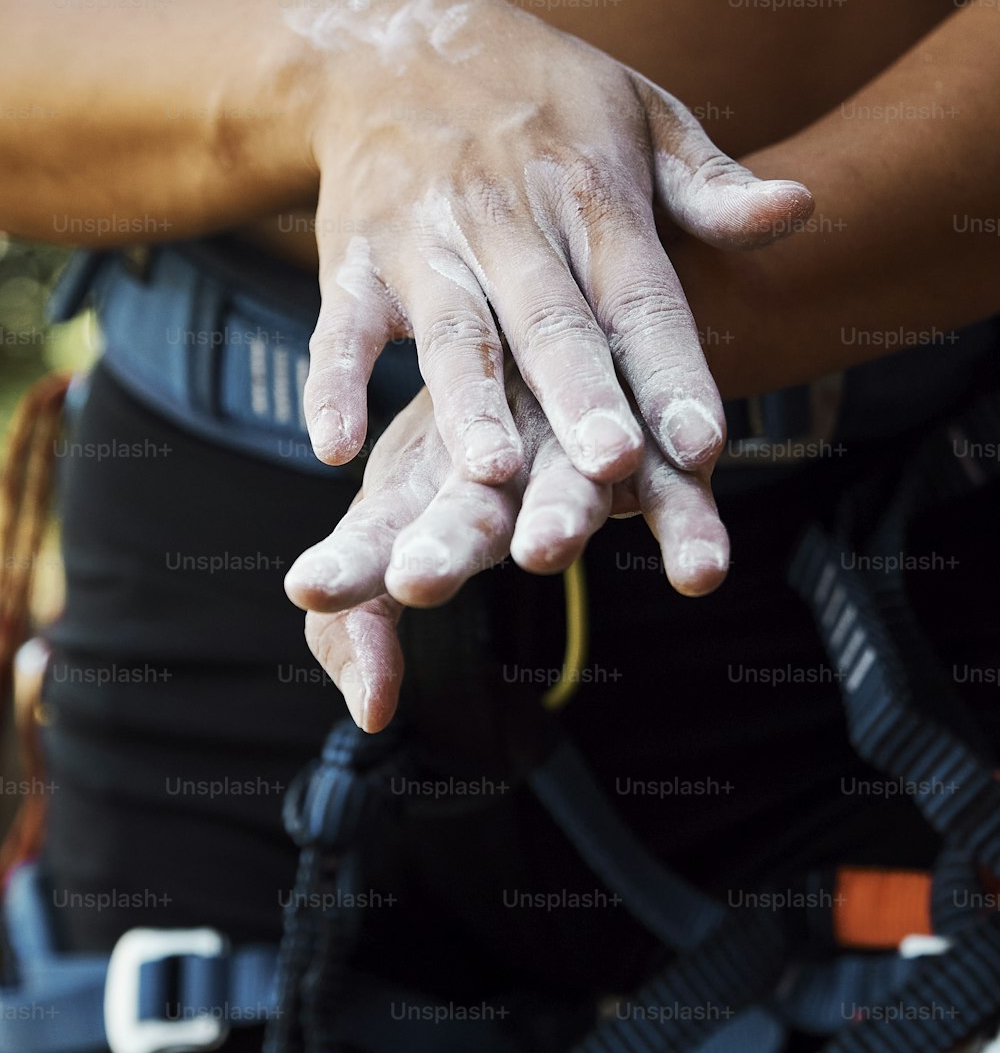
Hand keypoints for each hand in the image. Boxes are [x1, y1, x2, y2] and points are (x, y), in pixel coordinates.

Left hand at [284, 377, 727, 731]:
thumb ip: (363, 626)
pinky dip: (688, 527)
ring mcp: (574, 444)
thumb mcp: (403, 528)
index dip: (350, 560)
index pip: (378, 527)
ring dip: (559, 512)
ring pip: (570, 479)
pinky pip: (677, 491)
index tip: (312, 589)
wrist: (564, 340)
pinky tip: (699, 571)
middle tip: (416, 578)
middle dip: (444, 541)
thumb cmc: (461, 459)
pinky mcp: (652, 450)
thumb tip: (371, 712)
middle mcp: (495, 453)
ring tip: (547, 548)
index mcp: (422, 477)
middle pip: (467, 501)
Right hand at [295, 0, 811, 485]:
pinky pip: (342, 327)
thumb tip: (797, 209)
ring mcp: (426, 239)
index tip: (703, 444)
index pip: (642, 294)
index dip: (672, 369)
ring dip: (471, 404)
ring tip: (492, 474)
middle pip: (552, 320)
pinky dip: (332, 384)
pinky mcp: (354, 257)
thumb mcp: (638, 111)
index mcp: (593, 193)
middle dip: (581, 394)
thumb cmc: (537, 93)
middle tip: (612, 466)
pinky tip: (335, 447)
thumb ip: (708, 183)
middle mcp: (510, 219)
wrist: (391, 39)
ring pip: (456, 333)